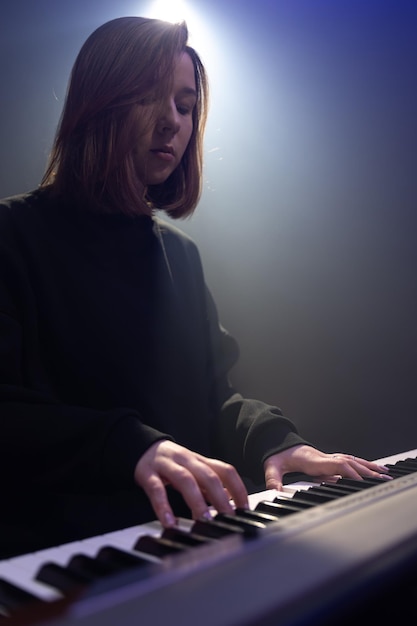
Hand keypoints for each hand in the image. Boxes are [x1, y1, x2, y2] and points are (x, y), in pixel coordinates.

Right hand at [134, 440, 248, 526]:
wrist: (141, 446)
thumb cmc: (172, 463)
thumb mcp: (193, 470)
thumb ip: (210, 485)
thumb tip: (232, 500)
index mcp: (200, 461)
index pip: (225, 470)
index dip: (238, 488)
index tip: (245, 508)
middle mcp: (186, 460)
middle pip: (208, 475)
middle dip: (221, 498)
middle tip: (229, 518)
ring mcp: (167, 465)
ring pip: (186, 480)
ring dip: (197, 501)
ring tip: (204, 520)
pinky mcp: (147, 473)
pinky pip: (156, 489)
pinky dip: (163, 506)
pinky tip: (170, 522)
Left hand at [264, 444, 391, 490]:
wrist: (277, 443)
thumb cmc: (278, 455)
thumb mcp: (272, 466)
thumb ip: (273, 479)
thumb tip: (275, 492)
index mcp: (313, 460)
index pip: (336, 465)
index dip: (350, 472)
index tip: (361, 481)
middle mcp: (323, 457)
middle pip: (349, 462)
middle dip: (366, 470)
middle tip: (383, 478)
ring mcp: (327, 457)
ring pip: (351, 460)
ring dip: (368, 466)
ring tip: (384, 473)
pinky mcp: (328, 460)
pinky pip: (348, 461)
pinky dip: (361, 465)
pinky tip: (371, 469)